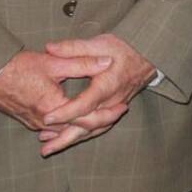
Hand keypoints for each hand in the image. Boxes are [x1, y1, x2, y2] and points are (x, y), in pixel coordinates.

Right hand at [0, 49, 112, 130]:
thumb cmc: (18, 67)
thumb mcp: (53, 62)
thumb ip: (81, 62)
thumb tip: (107, 63)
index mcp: (53, 107)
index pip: (86, 118)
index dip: (107, 113)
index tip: (123, 106)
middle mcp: (44, 121)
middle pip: (79, 129)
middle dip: (102, 122)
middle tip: (120, 112)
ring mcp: (36, 124)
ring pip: (67, 131)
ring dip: (86, 125)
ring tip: (106, 117)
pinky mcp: (30, 122)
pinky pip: (55, 130)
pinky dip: (70, 126)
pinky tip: (80, 122)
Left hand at [35, 34, 156, 156]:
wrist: (148, 54)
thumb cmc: (123, 48)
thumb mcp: (99, 43)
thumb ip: (73, 48)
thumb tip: (49, 48)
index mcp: (107, 85)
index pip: (84, 104)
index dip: (65, 112)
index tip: (46, 118)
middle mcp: (111, 101)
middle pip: (87, 126)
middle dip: (64, 138)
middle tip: (44, 148)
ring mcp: (114, 108)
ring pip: (92, 130)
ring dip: (71, 140)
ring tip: (49, 148)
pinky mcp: (114, 110)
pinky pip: (98, 128)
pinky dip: (82, 135)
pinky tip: (68, 137)